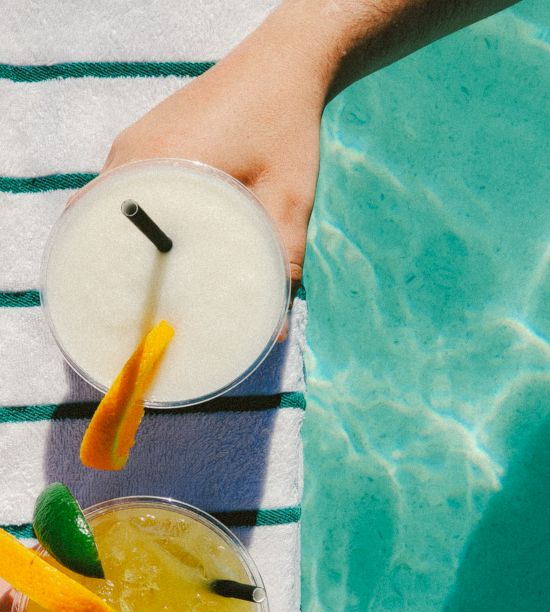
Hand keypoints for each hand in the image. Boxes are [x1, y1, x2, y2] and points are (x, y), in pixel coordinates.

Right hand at [102, 13, 327, 291]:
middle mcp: (134, 152)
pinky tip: (156, 244)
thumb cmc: (286, 129)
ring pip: (108, 206)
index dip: (112, 275)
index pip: (108, 228)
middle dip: (115, 266)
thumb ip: (281, 262)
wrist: (281, 66)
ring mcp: (133, 142)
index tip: (129, 312)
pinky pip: (122, 188)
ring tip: (146, 284)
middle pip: (100, 221)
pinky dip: (131, 219)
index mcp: (161, 163)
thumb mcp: (290, 200)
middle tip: (141, 307)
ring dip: (122, 241)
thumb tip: (273, 329)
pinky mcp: (143, 139)